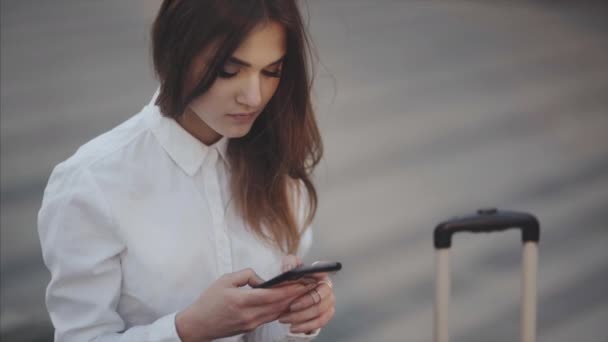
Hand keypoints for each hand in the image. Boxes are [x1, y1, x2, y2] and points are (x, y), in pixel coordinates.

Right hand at [175, 268, 314, 341]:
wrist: (198, 325)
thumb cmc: (209, 301)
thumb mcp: (225, 280)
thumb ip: (247, 276)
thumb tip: (263, 280)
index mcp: (242, 300)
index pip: (272, 295)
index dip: (290, 288)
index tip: (302, 281)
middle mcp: (249, 315)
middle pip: (279, 305)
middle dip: (296, 295)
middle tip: (308, 284)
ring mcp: (251, 323)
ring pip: (277, 313)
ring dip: (290, 303)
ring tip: (302, 291)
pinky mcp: (251, 327)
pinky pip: (271, 318)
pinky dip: (281, 309)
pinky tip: (287, 302)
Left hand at [277, 262, 335, 333]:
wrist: (288, 296)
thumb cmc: (291, 280)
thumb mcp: (288, 267)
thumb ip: (289, 264)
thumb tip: (288, 270)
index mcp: (320, 275)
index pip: (323, 273)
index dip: (317, 277)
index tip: (305, 285)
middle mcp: (327, 289)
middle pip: (321, 298)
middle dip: (305, 304)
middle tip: (290, 307)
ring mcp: (328, 303)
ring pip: (320, 313)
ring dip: (302, 318)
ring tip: (286, 319)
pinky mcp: (325, 316)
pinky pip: (319, 323)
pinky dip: (306, 326)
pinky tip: (294, 327)